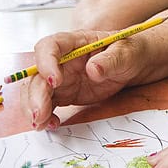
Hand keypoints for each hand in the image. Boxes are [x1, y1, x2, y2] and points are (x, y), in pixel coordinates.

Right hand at [20, 29, 143, 130]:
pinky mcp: (63, 93)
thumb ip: (112, 59)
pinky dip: (44, 116)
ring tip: (41, 124)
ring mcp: (61, 77)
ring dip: (34, 108)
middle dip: (35, 95)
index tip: (55, 81)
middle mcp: (62, 59)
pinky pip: (46, 104)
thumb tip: (93, 68)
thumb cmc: (130, 52)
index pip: (50, 45)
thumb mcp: (127, 53)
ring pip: (36, 91)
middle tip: (40, 114)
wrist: (134, 64)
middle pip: (38, 74)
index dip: (46, 62)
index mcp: (76, 42)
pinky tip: (52, 124)